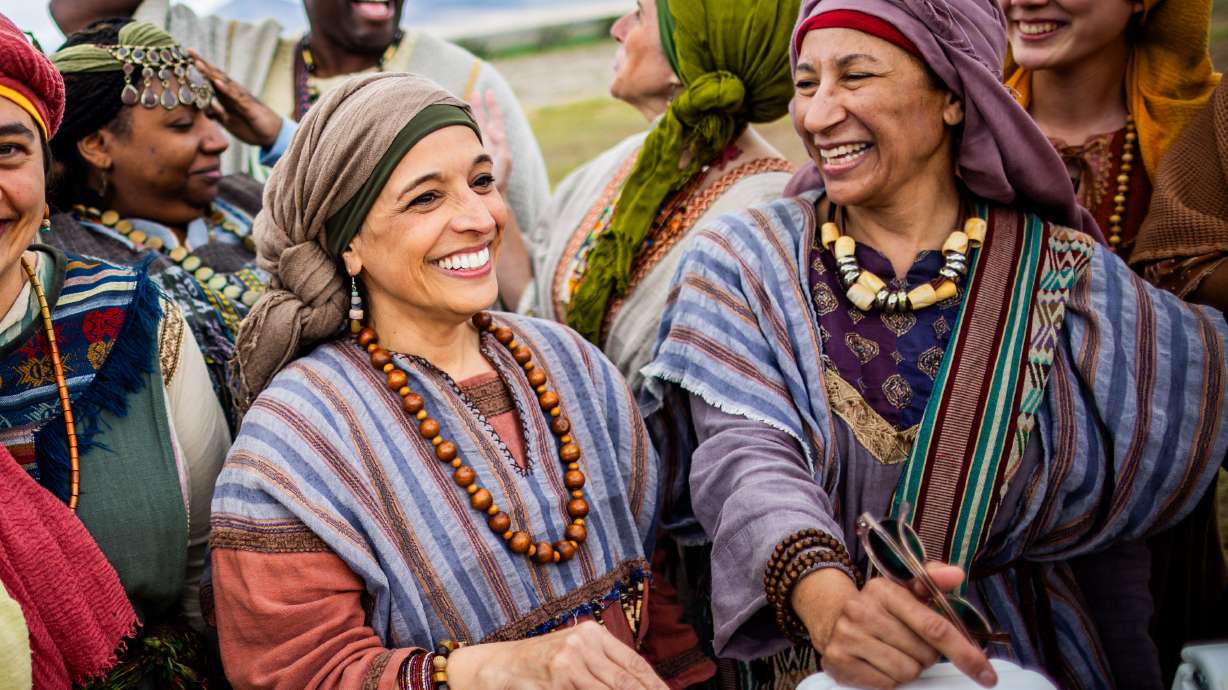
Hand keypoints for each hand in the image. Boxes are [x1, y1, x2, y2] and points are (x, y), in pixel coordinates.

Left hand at [190, 49, 283, 148]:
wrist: (272, 134)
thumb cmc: (251, 126)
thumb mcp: (230, 121)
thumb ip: (218, 114)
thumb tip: (206, 110)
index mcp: (227, 97)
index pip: (210, 80)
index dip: (199, 69)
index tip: (184, 58)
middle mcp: (233, 94)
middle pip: (215, 76)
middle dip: (202, 64)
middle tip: (189, 51)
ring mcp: (241, 99)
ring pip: (224, 83)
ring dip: (210, 73)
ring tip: (198, 63)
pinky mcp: (248, 108)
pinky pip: (236, 98)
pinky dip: (226, 90)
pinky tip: (217, 83)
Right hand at [446, 620, 667, 689]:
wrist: (494, 667)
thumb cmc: (538, 663)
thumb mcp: (574, 653)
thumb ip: (604, 665)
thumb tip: (639, 684)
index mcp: (591, 633)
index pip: (634, 664)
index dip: (655, 686)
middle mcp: (581, 644)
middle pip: (626, 682)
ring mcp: (566, 665)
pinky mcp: (553, 683)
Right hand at [468, 89, 511, 194]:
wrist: (487, 197)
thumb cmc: (497, 180)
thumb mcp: (503, 160)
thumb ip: (500, 142)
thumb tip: (492, 126)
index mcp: (496, 142)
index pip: (495, 119)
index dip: (492, 106)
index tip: (488, 92)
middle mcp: (486, 143)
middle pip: (482, 120)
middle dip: (478, 106)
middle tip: (475, 93)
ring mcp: (475, 148)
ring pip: (471, 128)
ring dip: (467, 115)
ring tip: (460, 103)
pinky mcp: (466, 154)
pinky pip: (462, 138)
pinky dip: (458, 128)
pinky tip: (449, 122)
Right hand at [796, 564, 996, 689]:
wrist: (830, 618)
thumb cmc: (880, 607)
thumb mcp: (904, 589)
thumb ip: (932, 580)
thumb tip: (957, 574)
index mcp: (884, 591)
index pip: (934, 626)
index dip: (964, 652)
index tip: (985, 673)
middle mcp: (862, 611)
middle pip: (923, 655)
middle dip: (926, 656)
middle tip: (911, 645)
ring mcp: (848, 637)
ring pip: (906, 672)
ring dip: (908, 669)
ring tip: (893, 653)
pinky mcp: (838, 661)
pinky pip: (885, 684)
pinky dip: (888, 679)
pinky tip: (878, 664)